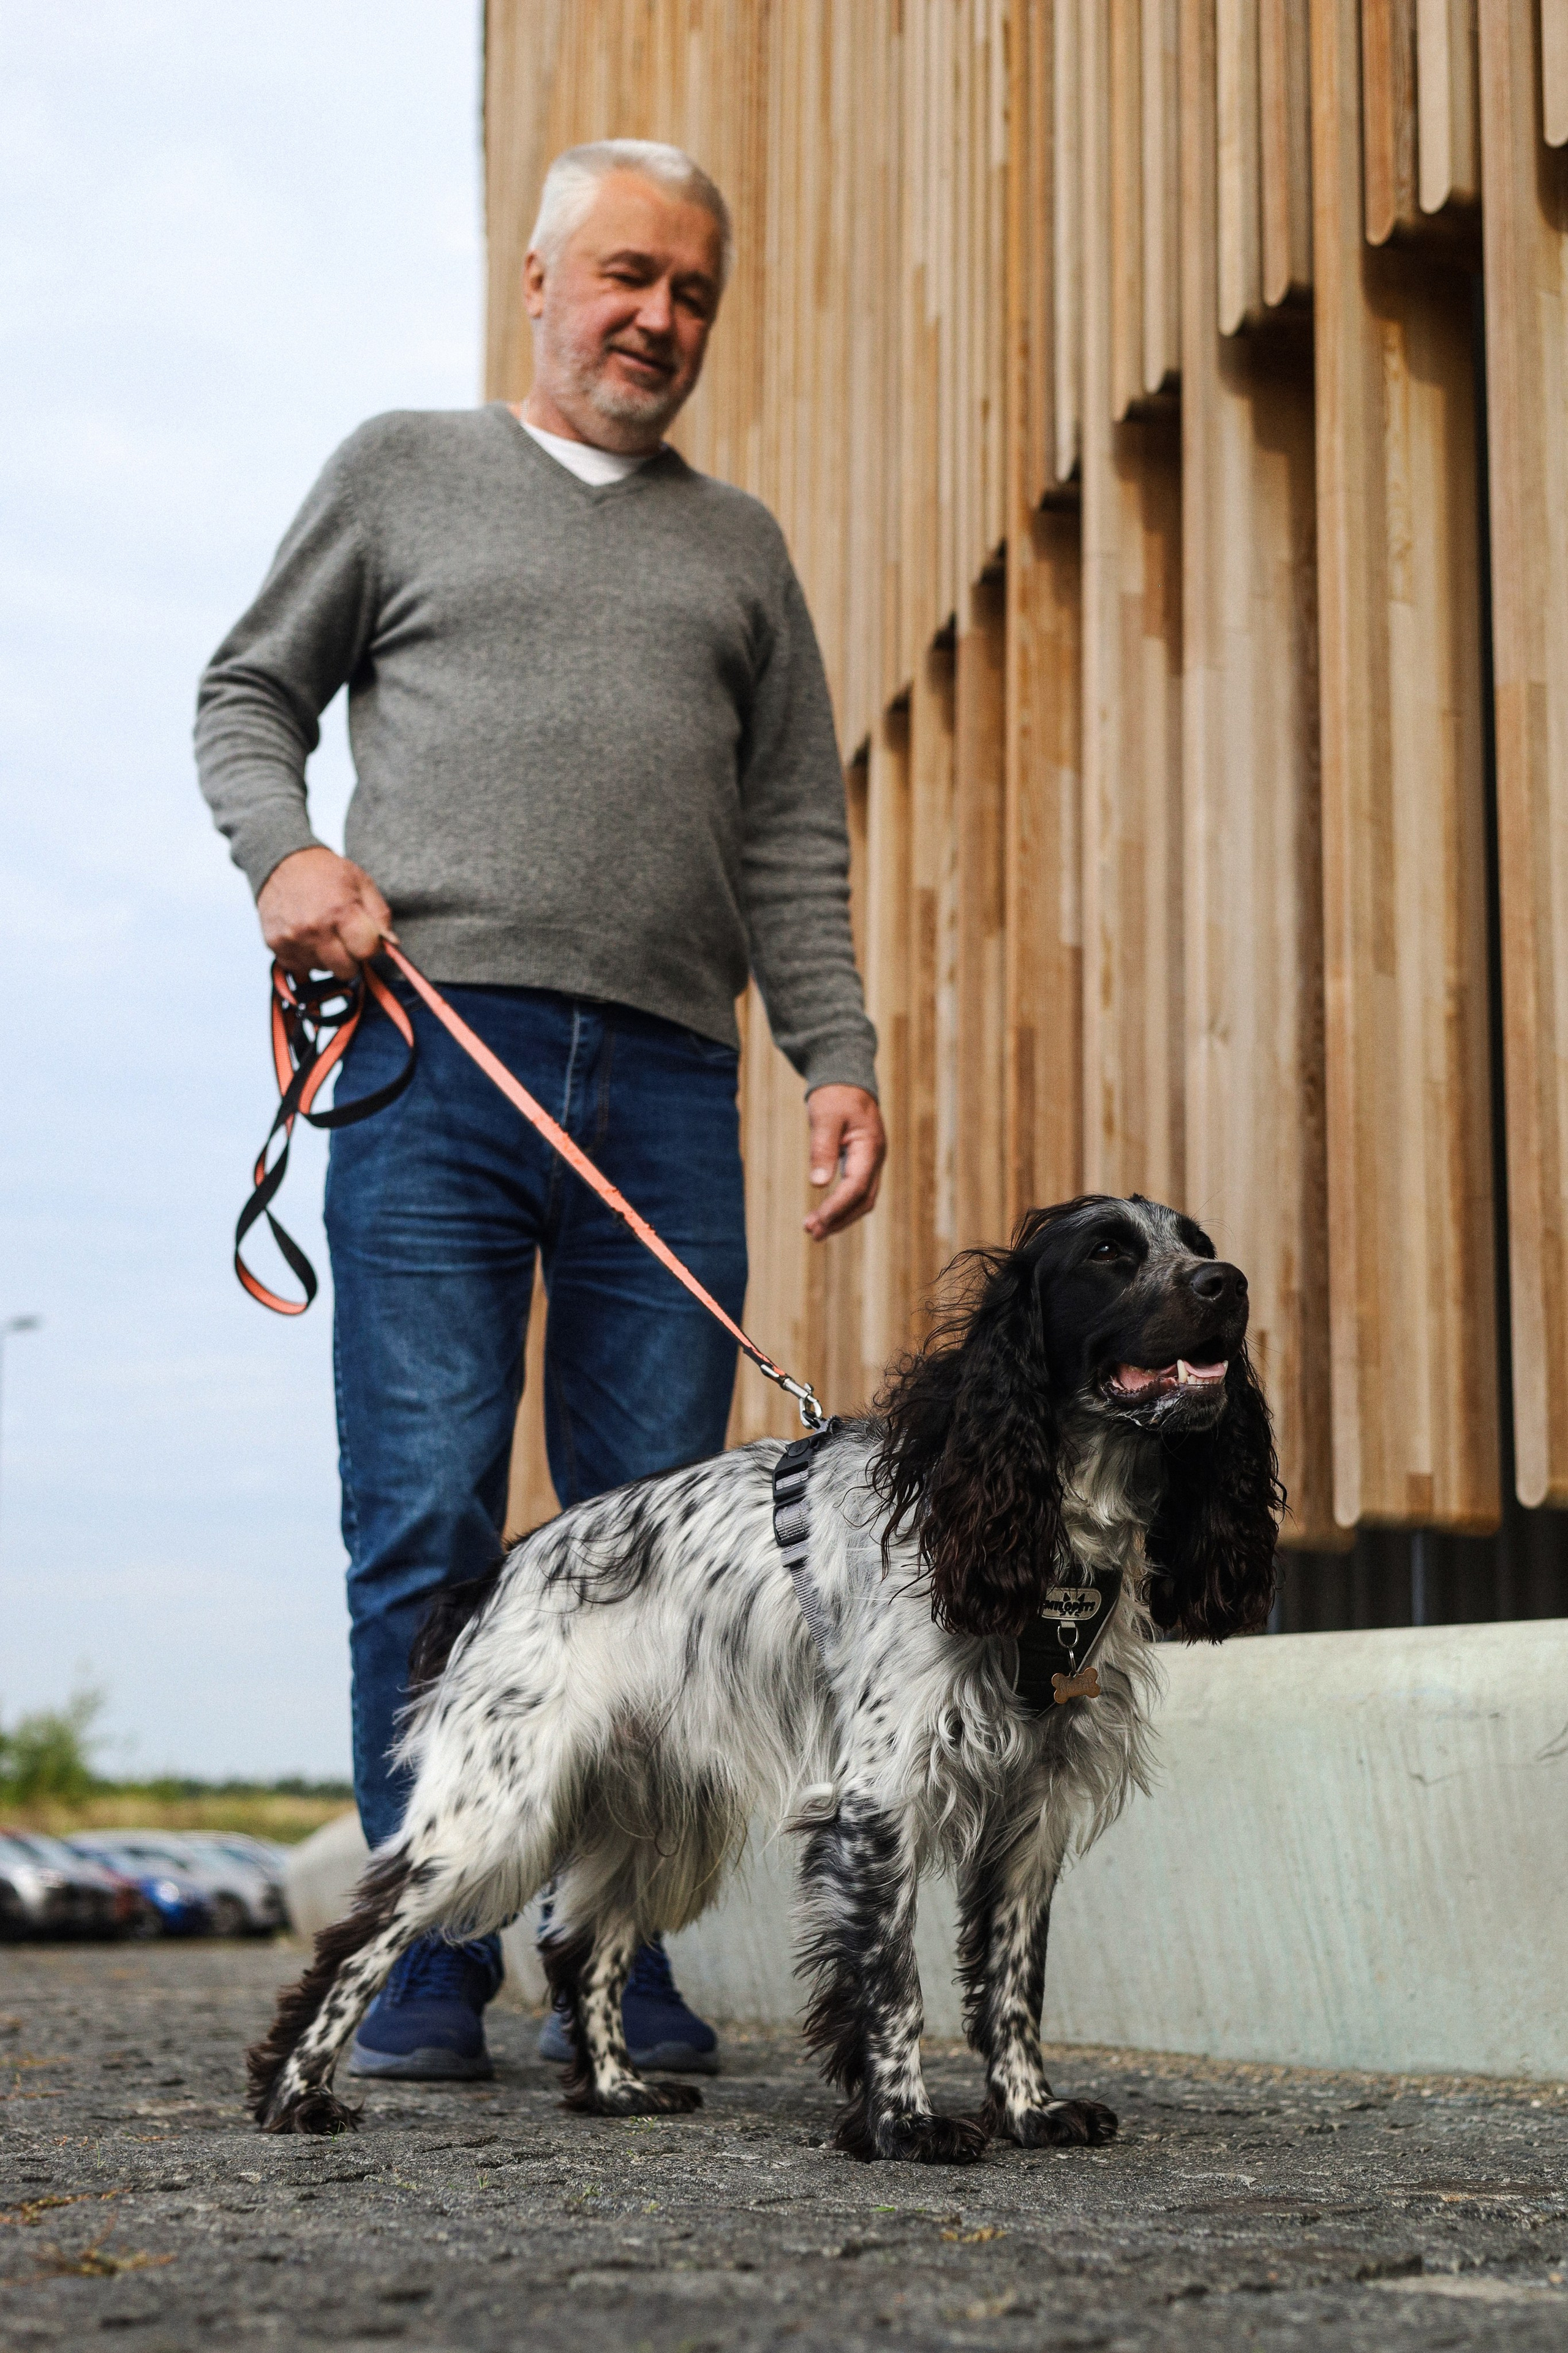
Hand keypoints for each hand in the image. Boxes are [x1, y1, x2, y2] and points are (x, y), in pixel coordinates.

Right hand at [256, 846, 395, 980]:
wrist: (282, 861)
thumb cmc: (326, 872)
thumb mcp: (362, 882)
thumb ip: (380, 915)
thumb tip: (390, 944)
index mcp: (340, 911)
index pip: (366, 952)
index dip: (370, 947)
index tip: (364, 938)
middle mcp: (314, 929)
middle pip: (346, 970)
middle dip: (351, 959)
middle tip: (345, 938)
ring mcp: (293, 939)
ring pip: (323, 970)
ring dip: (327, 957)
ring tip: (322, 932)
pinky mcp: (276, 945)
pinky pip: (300, 968)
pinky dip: (306, 957)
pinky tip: (307, 937)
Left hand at [803, 1085, 885, 1240]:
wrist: (846, 1079)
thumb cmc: (835, 1095)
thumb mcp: (825, 1117)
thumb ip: (822, 1148)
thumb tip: (819, 1184)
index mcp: (870, 1147)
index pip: (856, 1186)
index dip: (837, 1207)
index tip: (817, 1221)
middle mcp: (875, 1159)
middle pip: (863, 1200)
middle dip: (839, 1219)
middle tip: (812, 1233)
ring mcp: (871, 1162)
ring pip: (861, 1199)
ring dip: (839, 1217)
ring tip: (814, 1230)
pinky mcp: (862, 1163)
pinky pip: (856, 1191)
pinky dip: (841, 1206)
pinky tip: (824, 1214)